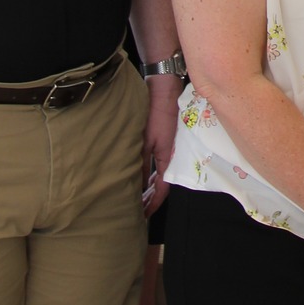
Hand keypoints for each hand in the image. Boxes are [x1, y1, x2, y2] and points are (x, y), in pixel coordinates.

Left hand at [141, 75, 181, 215]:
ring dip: (148, 186)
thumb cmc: (159, 114)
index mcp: (168, 159)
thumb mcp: (147, 141)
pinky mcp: (160, 140)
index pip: (162, 189)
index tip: (144, 215)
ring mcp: (165, 148)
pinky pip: (154, 163)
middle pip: (160, 184)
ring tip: (138, 197)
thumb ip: (141, 163)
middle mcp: (168, 156)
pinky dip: (148, 172)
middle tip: (139, 210)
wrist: (164, 89)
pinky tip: (139, 174)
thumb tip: (135, 184)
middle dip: (150, 198)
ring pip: (157, 174)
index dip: (153, 203)